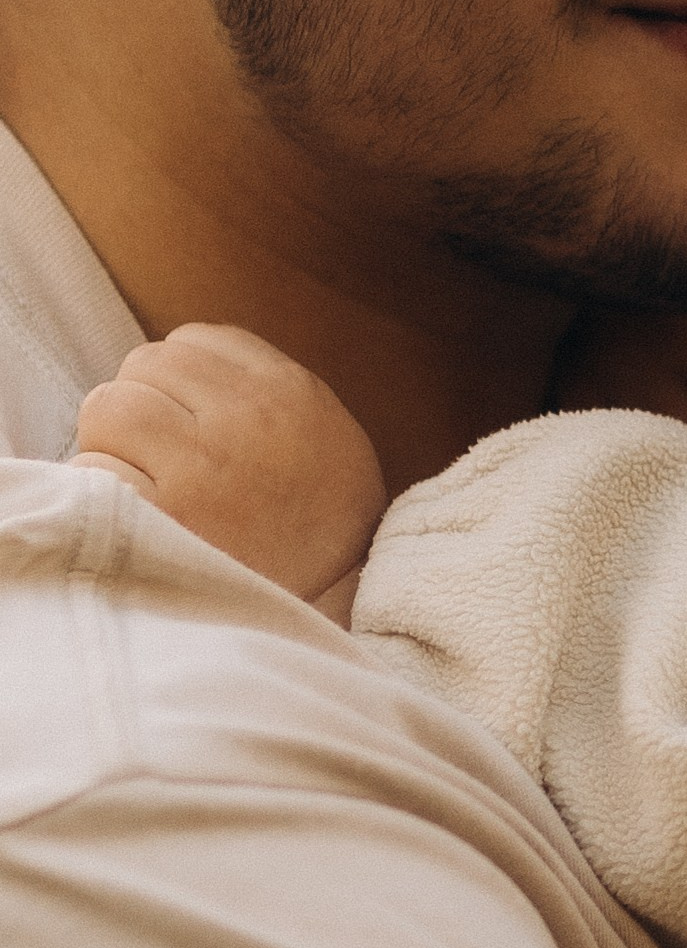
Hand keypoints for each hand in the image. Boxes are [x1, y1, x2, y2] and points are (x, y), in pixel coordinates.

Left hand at [74, 325, 385, 609]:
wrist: (334, 607)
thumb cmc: (328, 525)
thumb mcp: (328, 433)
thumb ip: (268, 390)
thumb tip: (190, 359)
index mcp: (287, 391)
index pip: (194, 340)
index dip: (178, 377)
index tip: (187, 415)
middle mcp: (243, 418)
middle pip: (143, 365)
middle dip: (142, 404)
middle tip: (159, 451)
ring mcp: (199, 467)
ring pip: (108, 407)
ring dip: (111, 442)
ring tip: (143, 478)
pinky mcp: (161, 517)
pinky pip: (92, 470)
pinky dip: (101, 490)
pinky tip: (134, 513)